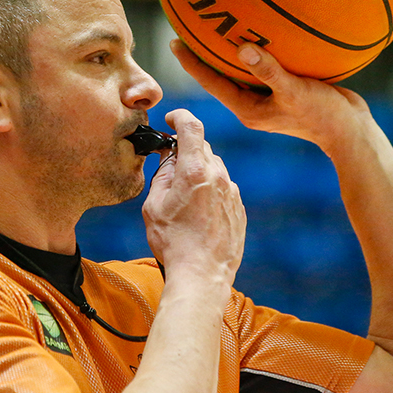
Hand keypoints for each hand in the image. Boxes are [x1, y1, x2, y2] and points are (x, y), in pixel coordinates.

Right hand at [141, 108, 245, 280]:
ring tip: (184, 198)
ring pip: (214, 168)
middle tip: (170, 167)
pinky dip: (211, 190)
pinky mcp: (239, 209)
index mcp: (194, 172)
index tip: (171, 119)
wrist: (202, 275)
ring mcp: (232, 193)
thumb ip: (162, 175)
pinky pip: (224, 188)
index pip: (191, 127)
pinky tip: (199, 212)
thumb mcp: (153, 206)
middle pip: (202, 147)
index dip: (180, 117)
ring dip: (199, 171)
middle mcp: (217, 177)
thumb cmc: (173, 242)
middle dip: (186, 150)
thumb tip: (168, 158)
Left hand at [169, 39, 372, 157]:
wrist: (352, 131)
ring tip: (217, 23)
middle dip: (203, 53)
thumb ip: (268, 71)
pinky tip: (260, 28)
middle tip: (188, 26)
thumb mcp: (295, 92)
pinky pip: (263, 66)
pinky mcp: (284, 88)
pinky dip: (258, 50)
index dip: (191, 63)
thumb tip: (242, 48)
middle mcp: (252, 103)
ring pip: (241, 70)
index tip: (174, 42)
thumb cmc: (323, 115)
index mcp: (247, 108)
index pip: (211, 82)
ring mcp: (268, 97)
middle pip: (220, 75)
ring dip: (229, 50)